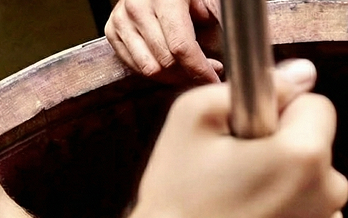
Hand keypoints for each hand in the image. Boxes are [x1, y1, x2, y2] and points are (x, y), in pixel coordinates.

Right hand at [106, 0, 221, 81]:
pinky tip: (170, 63)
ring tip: (190, 68)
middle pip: (166, 63)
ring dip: (173, 77)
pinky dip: (155, 71)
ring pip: (150, 70)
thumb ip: (218, 18)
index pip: (181, 47)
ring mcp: (122, 19)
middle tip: (208, 70)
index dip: (199, 70)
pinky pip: (135, 67)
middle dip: (190, 74)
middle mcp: (138, 6)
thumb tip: (234, 50)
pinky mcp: (113, 29)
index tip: (213, 80)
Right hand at [121, 59, 347, 217]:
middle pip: (318, 152)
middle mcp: (327, 196)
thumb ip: (251, 86)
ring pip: (317, 192)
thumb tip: (297, 78)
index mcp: (304, 154)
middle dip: (287, 154)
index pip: (317, 106)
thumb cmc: (175, 203)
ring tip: (240, 208)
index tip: (252, 133)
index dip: (282, 113)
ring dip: (290, 192)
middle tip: (237, 174)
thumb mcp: (193, 116)